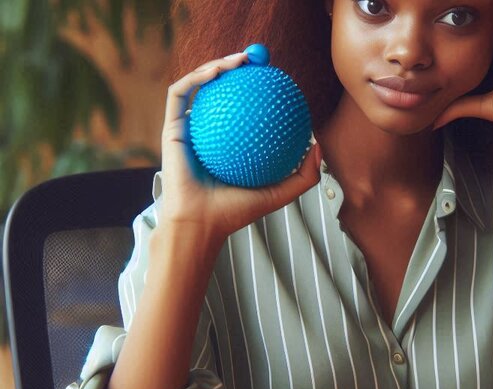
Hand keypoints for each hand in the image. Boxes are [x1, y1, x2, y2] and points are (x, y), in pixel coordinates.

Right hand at [160, 52, 322, 243]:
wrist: (202, 223)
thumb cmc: (237, 212)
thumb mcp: (281, 192)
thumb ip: (305, 173)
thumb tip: (319, 144)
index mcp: (229, 143)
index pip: (245, 108)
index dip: (258, 87)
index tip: (276, 77)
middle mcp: (208, 132)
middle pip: (222, 91)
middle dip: (238, 66)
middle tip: (258, 59)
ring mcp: (188, 129)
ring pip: (200, 85)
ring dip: (218, 64)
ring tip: (240, 59)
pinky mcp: (171, 128)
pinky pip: (182, 95)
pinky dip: (198, 77)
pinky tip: (218, 71)